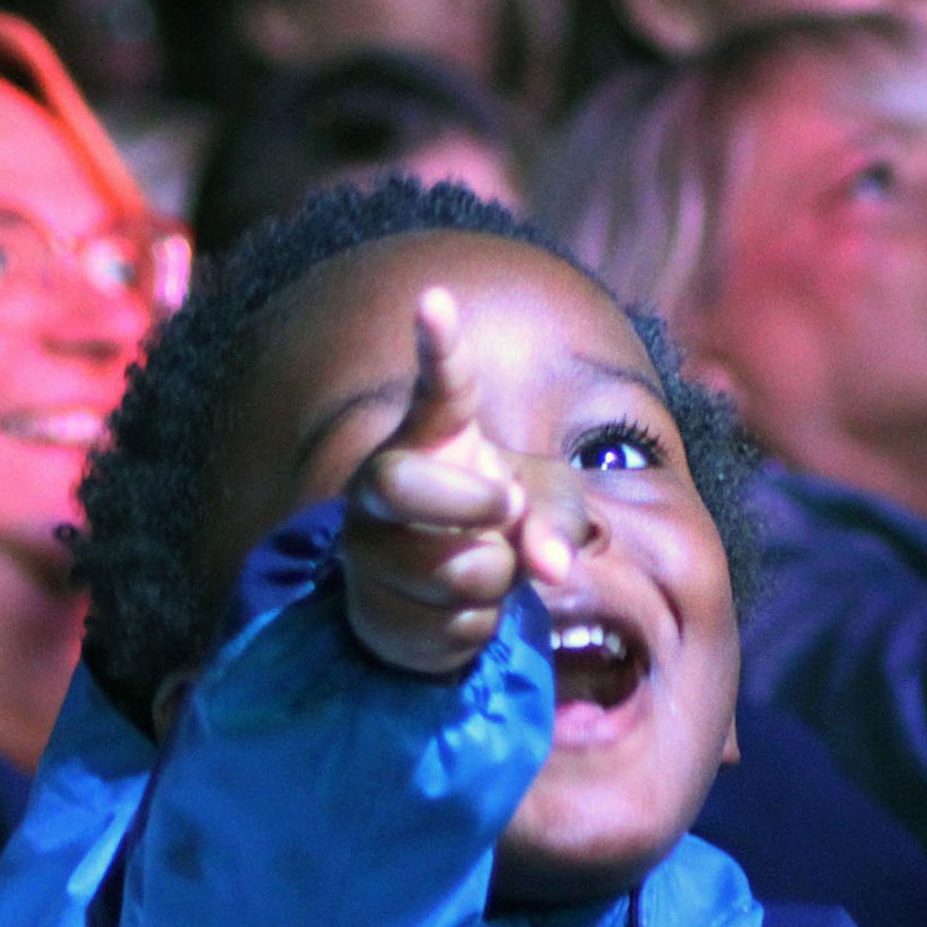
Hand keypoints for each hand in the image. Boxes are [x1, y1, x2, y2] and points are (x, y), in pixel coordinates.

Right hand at [341, 288, 579, 676]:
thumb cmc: (499, 524)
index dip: (438, 347)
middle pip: (397, 485)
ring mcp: (368, 552)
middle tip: (507, 507)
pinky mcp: (371, 614)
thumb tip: (553, 568)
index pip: (437, 386)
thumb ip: (558, 521)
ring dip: (495, 579)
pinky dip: (477, 625)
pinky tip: (462, 609)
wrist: (442, 599)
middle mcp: (379, 485)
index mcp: (430, 436)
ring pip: (449, 570)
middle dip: (465, 503)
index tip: (436, 299)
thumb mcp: (547, 507)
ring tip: (488, 566)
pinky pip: (449, 627)